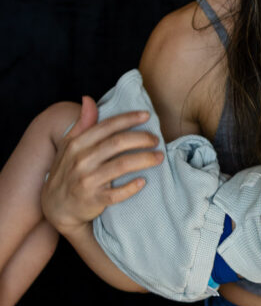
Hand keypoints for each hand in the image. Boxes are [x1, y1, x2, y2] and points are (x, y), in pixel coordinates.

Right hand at [41, 96, 163, 234]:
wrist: (55, 206)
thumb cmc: (66, 171)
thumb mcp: (68, 146)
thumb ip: (82, 124)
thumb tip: (89, 99)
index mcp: (76, 144)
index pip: (107, 127)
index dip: (128, 119)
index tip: (147, 115)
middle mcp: (81, 161)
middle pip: (118, 143)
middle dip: (141, 138)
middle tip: (156, 139)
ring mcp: (87, 181)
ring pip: (121, 166)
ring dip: (144, 159)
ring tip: (159, 157)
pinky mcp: (93, 200)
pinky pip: (116, 193)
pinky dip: (131, 187)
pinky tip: (143, 181)